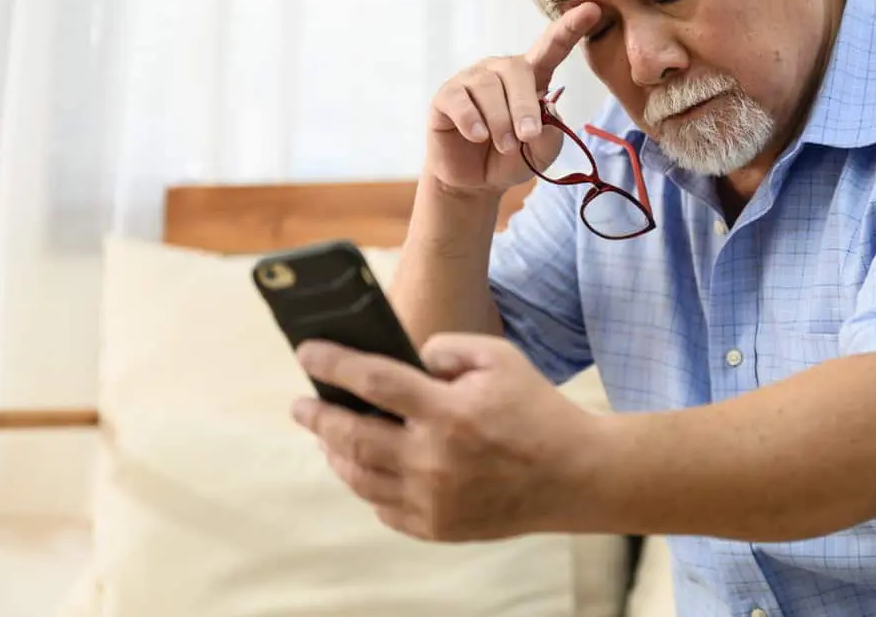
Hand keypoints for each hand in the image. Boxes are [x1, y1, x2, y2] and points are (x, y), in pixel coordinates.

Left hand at [290, 334, 603, 541]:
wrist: (574, 476)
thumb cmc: (535, 409)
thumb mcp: (500, 358)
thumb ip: (446, 348)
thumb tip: (405, 360)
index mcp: (448, 412)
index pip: (372, 381)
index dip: (333, 364)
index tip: (306, 351)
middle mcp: (433, 460)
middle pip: (352, 436)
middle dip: (317, 416)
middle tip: (300, 405)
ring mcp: (433, 500)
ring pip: (360, 478)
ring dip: (335, 454)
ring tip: (326, 436)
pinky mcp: (437, 528)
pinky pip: (383, 507)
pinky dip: (366, 486)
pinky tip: (363, 468)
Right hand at [426, 2, 600, 193]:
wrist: (476, 182)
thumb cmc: (513, 159)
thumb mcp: (542, 152)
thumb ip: (550, 133)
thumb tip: (545, 108)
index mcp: (531, 76)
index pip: (551, 47)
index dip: (570, 28)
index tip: (592, 10)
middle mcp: (500, 71)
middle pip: (517, 70)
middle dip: (524, 106)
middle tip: (527, 137)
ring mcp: (471, 80)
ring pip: (488, 87)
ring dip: (500, 121)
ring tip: (506, 146)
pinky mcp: (447, 96)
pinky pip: (459, 99)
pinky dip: (472, 120)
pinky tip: (478, 136)